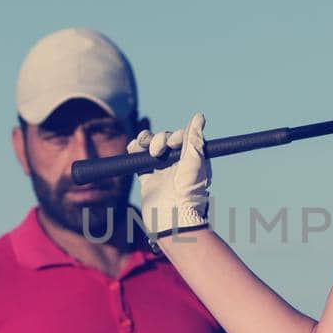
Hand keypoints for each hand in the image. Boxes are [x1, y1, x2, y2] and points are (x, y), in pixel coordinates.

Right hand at [127, 112, 210, 237]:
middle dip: (158, 139)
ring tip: (141, 147)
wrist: (173, 217)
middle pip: (164, 139)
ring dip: (145, 141)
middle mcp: (177, 163)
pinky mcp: (148, 178)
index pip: (180, 137)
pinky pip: (139, 159)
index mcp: (191, 158)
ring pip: (150, 146)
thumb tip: (199, 116)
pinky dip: (134, 151)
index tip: (172, 143)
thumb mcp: (195, 160)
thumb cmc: (188, 191)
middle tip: (158, 151)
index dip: (174, 136)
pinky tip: (132, 149)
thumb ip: (195, 138)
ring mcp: (161, 170)